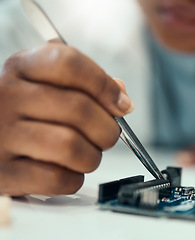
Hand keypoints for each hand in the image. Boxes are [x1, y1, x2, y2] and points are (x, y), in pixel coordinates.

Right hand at [0, 43, 133, 195]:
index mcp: (22, 67)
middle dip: (107, 128)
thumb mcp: (47, 83)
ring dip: (92, 156)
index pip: (70, 63)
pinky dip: (73, 179)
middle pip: (78, 109)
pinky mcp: (3, 172)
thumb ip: (85, 84)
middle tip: (108, 135)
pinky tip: (68, 170)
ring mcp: (2, 135)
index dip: (104, 85)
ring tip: (88, 154)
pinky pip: (56, 178)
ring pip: (70, 146)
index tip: (121, 104)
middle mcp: (7, 96)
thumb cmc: (26, 111)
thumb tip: (120, 95)